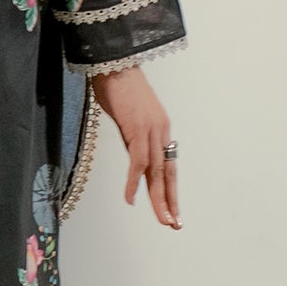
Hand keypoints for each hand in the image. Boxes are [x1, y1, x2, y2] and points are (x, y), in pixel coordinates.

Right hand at [90, 66, 179, 228]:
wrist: (112, 61)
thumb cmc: (116, 85)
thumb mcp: (127, 117)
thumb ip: (132, 137)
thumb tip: (132, 157)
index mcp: (160, 128)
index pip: (168, 167)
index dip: (170, 190)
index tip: (172, 211)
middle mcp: (161, 131)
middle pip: (167, 173)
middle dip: (170, 201)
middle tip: (174, 224)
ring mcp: (151, 130)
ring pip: (157, 172)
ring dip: (158, 199)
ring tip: (162, 220)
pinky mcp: (137, 128)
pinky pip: (137, 162)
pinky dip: (133, 183)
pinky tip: (130, 199)